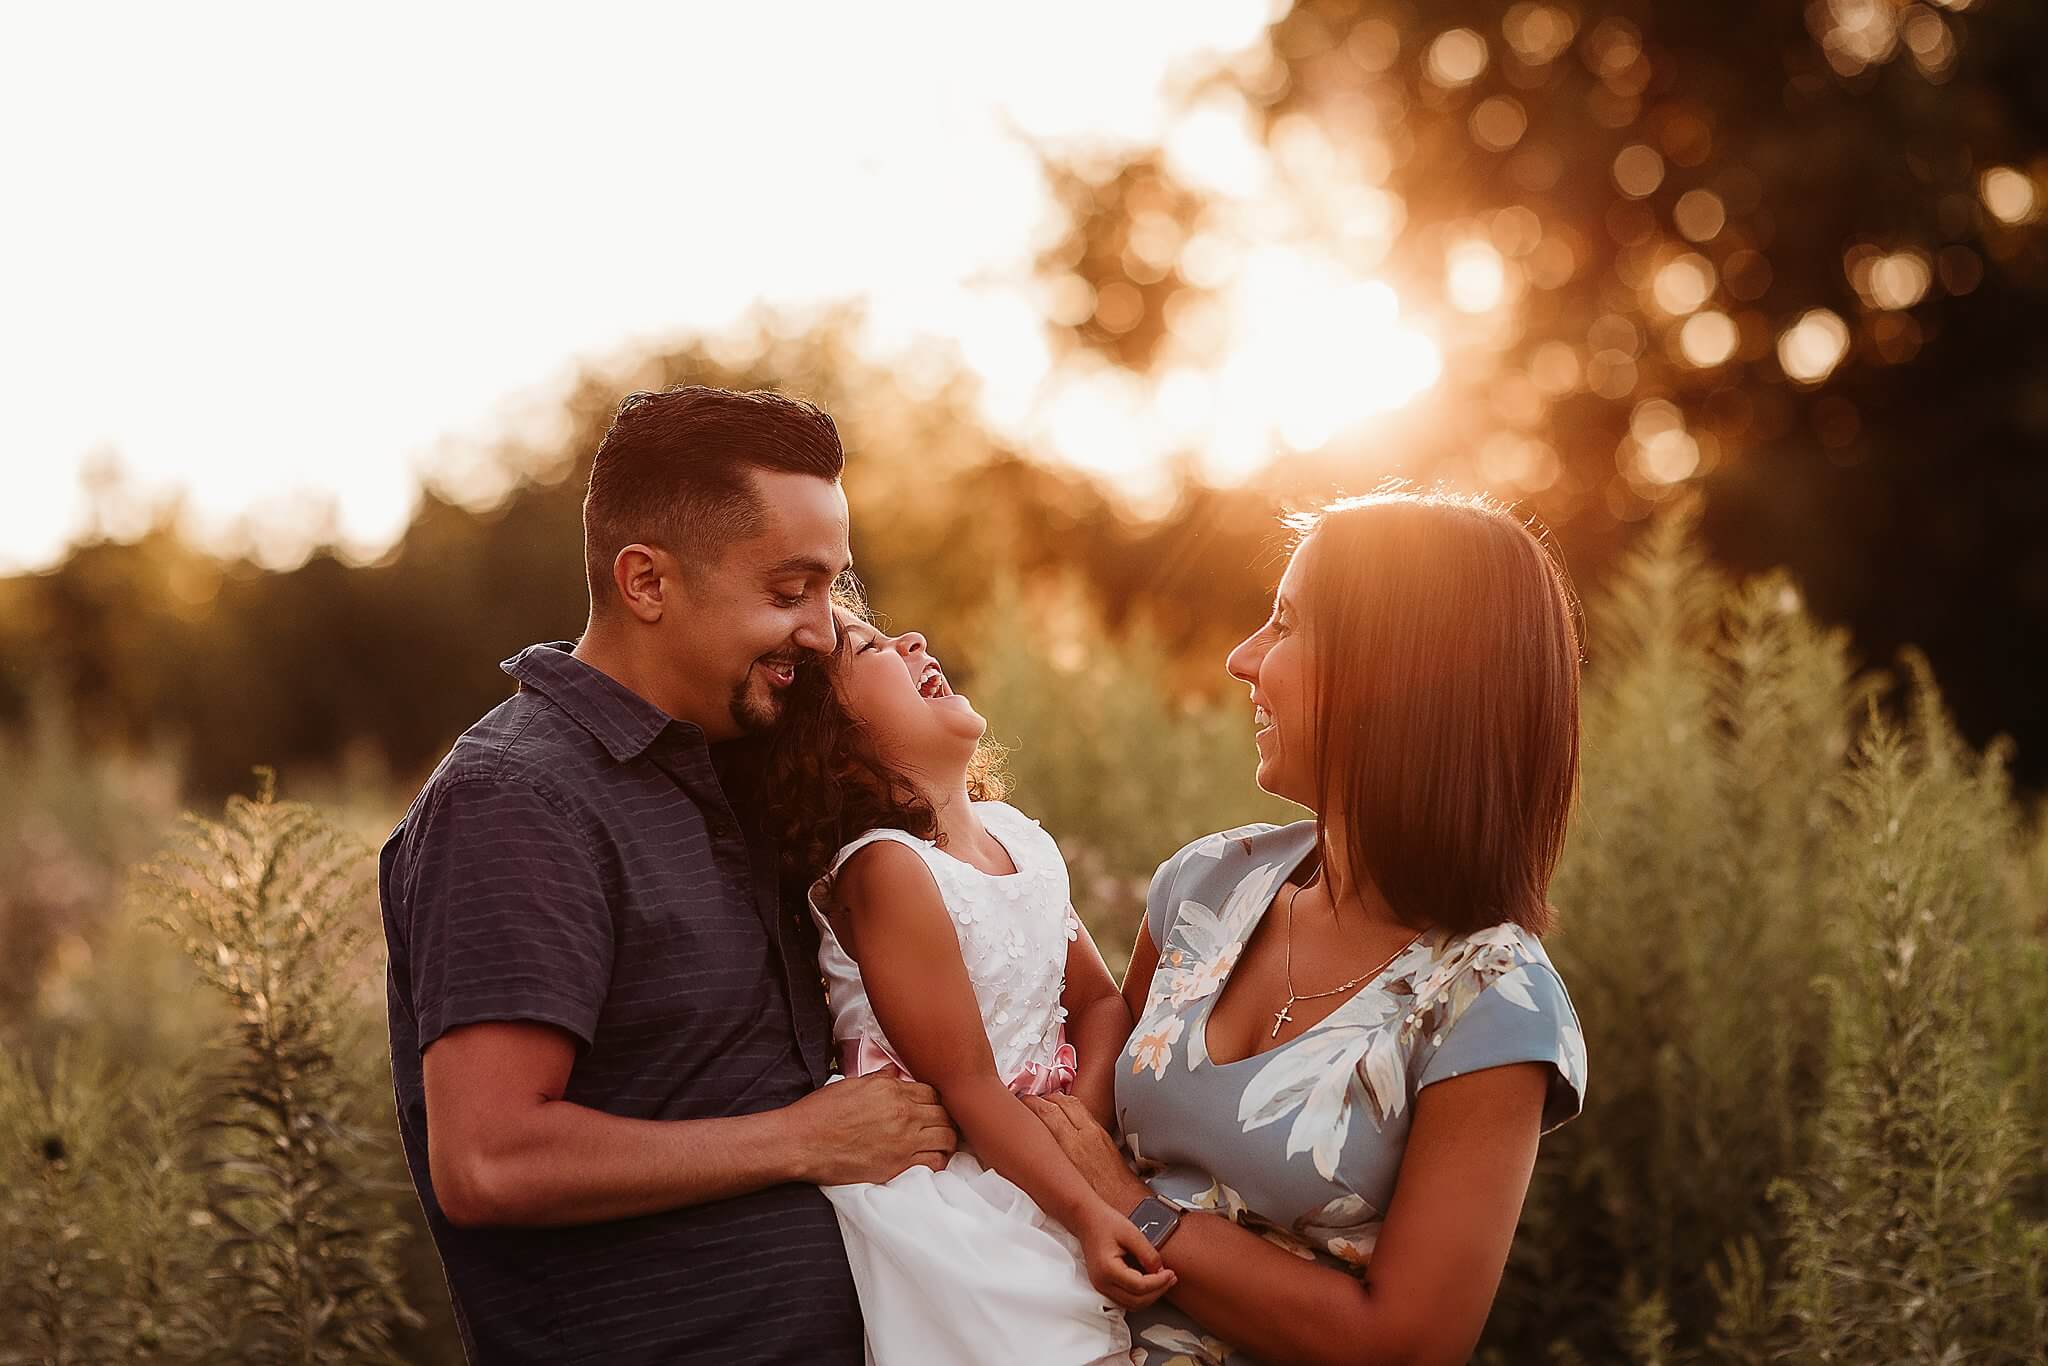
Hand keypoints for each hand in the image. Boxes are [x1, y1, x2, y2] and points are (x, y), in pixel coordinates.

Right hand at [788, 1075, 956, 1185]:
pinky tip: (932, 1158)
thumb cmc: (820, 1113)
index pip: (931, 1091)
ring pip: (946, 1137)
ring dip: (947, 1138)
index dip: (934, 1099)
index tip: (931, 1107)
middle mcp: (902, 1113)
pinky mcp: (898, 1166)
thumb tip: (894, 1072)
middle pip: (944, 1113)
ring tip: (941, 1141)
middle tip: (939, 1124)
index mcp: (891, 1089)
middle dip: (945, 1117)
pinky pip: (934, 1163)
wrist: (801, 1142)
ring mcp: (903, 1140)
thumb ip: (879, 1078)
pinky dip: (939, 1160)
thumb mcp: (851, 1084)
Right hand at [1023, 1092, 1150, 1211]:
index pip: (1044, 1110)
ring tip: (1042, 1106)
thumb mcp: (1060, 1184)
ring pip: (1070, 1101)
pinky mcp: (1103, 1133)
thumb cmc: (1091, 1202)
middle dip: (1038, 1099)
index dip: (1027, 1104)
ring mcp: (1095, 1130)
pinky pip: (1082, 1109)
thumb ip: (1044, 1163)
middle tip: (1025, 1105)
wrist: (1126, 1206)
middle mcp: (1082, 1133)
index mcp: (1068, 1147)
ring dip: (1053, 1099)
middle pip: (1056, 1101)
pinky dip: (1067, 1107)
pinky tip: (1061, 1115)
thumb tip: (1026, 1154)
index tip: (1017, 1107)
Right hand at [1075, 1201, 1176, 1310]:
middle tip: (1171, 1278)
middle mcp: (1102, 1283)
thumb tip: (1160, 1271)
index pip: (1139, 1287)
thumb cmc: (1104, 1222)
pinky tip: (1150, 1283)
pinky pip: (1126, 1299)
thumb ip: (1148, 1253)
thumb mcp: (1131, 1232)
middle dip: (1158, 1292)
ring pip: (1131, 1304)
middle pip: (1136, 1301)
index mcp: (1107, 1269)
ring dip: (1150, 1296)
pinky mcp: (1104, 1286)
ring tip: (1164, 1281)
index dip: (1159, 1282)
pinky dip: (1140, 1295)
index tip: (1171, 1273)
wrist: (1087, 1220)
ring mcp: (1101, 1287)